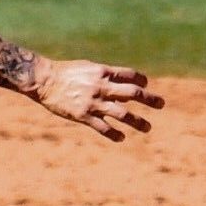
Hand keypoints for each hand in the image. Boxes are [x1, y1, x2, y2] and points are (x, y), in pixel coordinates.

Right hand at [33, 58, 164, 140]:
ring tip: (148, 128)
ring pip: (122, 114)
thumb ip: (105, 77)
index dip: (141, 79)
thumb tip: (122, 85)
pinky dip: (114, 134)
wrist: (44, 80)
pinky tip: (122, 138)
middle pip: (132, 93)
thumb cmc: (66, 72)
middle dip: (149, 99)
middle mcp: (101, 87)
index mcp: (103, 72)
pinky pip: (103, 127)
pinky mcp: (83, 116)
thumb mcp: (88, 68)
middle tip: (161, 104)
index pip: (130, 75)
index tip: (146, 84)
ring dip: (137, 122)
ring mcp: (93, 102)